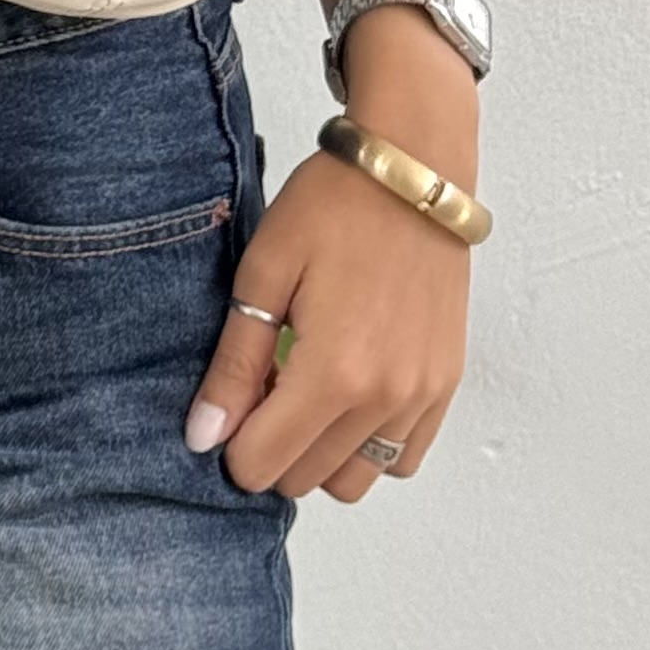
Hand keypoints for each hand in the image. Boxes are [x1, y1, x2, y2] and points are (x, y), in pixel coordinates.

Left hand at [184, 147, 472, 504]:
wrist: (412, 169)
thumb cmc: (331, 208)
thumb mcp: (263, 273)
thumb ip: (234, 364)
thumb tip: (203, 438)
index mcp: (333, 374)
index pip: (261, 466)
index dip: (232, 441)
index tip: (233, 397)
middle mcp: (385, 399)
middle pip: (305, 480)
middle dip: (272, 446)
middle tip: (267, 382)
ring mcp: (422, 396)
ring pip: (355, 480)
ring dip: (320, 454)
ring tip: (308, 389)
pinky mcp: (446, 385)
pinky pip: (402, 457)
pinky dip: (369, 445)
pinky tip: (350, 392)